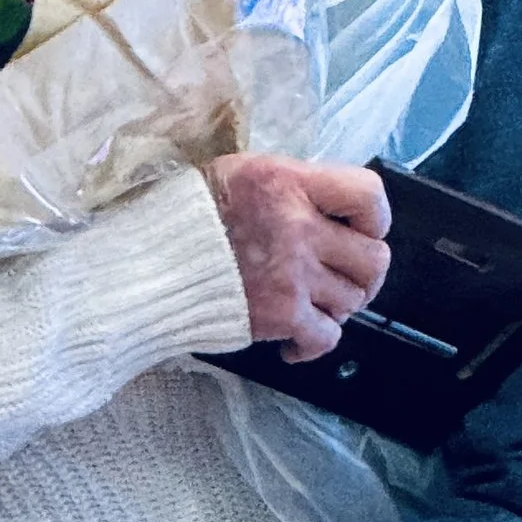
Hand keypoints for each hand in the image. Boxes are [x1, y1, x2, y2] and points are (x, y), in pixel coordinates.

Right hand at [205, 154, 391, 361]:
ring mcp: (292, 274)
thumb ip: (289, 188)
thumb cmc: (185, 218)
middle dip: (363, 273)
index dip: (376, 219)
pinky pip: (328, 337)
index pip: (369, 196)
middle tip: (340, 278)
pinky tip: (294, 342)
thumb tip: (326, 208)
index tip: (359, 231)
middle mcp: (299, 226)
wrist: (146, 265)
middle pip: (374, 258)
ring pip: (353, 300)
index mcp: (289, 182)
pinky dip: (314, 344)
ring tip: (307, 304)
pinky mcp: (280, 315)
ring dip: (335, 306)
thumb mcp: (240, 176)